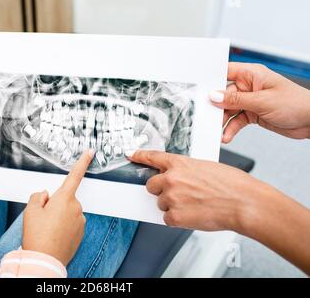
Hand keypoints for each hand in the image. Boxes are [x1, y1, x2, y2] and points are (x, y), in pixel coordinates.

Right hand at [22, 150, 93, 265]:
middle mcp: (76, 207)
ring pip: (68, 212)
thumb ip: (38, 197)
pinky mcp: (81, 232)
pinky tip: (54, 235)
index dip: (82, 162)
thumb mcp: (30, 211)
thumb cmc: (37, 236)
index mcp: (64, 199)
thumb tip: (45, 195)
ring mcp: (80, 221)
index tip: (90, 152)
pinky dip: (63, 227)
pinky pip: (71, 223)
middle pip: (65, 198)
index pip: (74, 176)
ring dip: (59, 216)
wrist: (45, 260)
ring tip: (47, 229)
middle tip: (43, 218)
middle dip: (55, 204)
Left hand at [128, 150, 309, 274]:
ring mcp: (171, 198)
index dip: (140, 156)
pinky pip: (167, 219)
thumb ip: (186, 171)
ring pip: (160, 203)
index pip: (153, 157)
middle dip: (161, 190)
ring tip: (194, 204)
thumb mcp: (206, 167)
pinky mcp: (175, 216)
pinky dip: (177, 219)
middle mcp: (171, 179)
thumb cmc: (232, 185)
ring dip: (172, 205)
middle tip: (179, 194)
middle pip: (151, 185)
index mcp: (179, 163)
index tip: (130, 155)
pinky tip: (193, 214)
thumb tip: (178, 179)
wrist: (244, 203)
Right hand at [209, 62, 309, 142]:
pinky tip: (227, 135)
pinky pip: (236, 120)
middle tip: (206, 116)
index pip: (225, 71)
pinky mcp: (252, 113)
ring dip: (222, 121)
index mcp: (252, 74)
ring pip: (228, 109)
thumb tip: (214, 96)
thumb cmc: (296, 103)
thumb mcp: (262, 101)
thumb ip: (236, 100)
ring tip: (217, 131)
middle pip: (223, 94)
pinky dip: (231, 128)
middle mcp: (249, 86)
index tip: (198, 89)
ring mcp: (250, 100)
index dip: (210, 78)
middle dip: (215, 107)